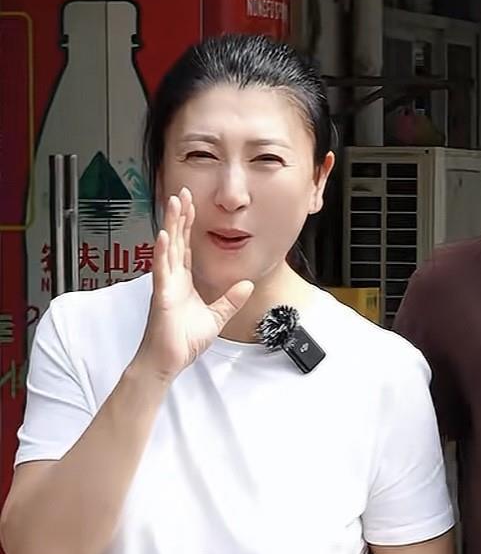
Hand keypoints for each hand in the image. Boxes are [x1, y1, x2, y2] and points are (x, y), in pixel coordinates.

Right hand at [136, 189, 253, 381]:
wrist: (168, 361)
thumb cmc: (182, 342)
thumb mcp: (216, 318)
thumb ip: (230, 300)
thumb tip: (247, 285)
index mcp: (182, 281)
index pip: (186, 247)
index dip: (189, 225)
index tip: (192, 205)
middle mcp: (171, 279)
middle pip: (176, 240)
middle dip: (180, 216)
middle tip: (182, 192)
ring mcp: (165, 285)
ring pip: (167, 248)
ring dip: (170, 225)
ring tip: (173, 203)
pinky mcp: (161, 296)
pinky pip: (161, 271)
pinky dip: (162, 252)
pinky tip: (163, 235)